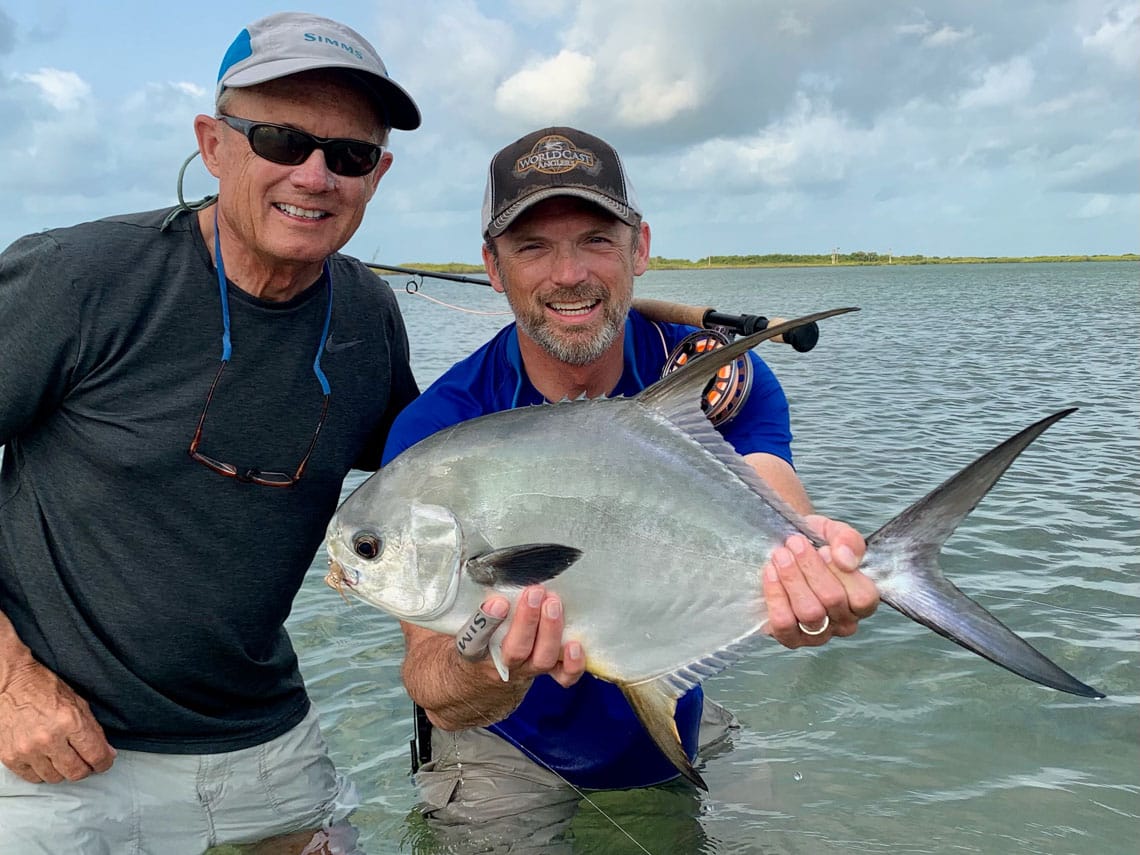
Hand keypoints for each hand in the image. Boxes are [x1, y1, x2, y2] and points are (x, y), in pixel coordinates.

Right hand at [0, 659, 115, 782]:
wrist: (9, 684)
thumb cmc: (44, 689)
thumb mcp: (78, 703)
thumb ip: (93, 730)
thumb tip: (106, 753)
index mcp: (69, 721)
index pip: (95, 755)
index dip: (104, 762)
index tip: (104, 762)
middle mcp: (48, 738)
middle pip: (76, 772)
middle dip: (85, 769)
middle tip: (86, 761)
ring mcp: (27, 750)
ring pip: (55, 778)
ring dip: (62, 770)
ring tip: (63, 756)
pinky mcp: (10, 757)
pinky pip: (33, 778)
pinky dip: (42, 772)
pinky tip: (45, 758)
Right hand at [464, 585, 585, 688]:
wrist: (489, 670)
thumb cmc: (482, 633)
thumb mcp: (468, 618)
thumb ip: (478, 597)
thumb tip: (489, 567)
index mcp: (476, 649)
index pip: (475, 639)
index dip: (487, 622)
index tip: (498, 601)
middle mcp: (503, 661)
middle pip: (516, 650)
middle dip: (527, 620)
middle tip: (535, 592)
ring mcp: (528, 668)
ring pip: (542, 659)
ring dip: (551, 631)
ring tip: (553, 603)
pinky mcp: (549, 671)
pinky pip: (564, 677)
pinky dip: (573, 665)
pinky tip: (576, 645)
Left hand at [763, 515, 877, 648]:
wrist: (783, 550)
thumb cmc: (814, 544)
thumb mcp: (833, 532)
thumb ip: (847, 540)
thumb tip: (846, 560)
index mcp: (861, 600)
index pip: (863, 597)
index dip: (842, 573)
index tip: (823, 548)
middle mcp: (844, 622)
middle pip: (832, 600)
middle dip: (810, 567)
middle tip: (794, 543)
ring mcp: (818, 634)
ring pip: (810, 613)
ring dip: (792, 579)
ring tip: (781, 555)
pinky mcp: (791, 638)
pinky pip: (784, 624)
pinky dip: (775, 595)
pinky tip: (770, 572)